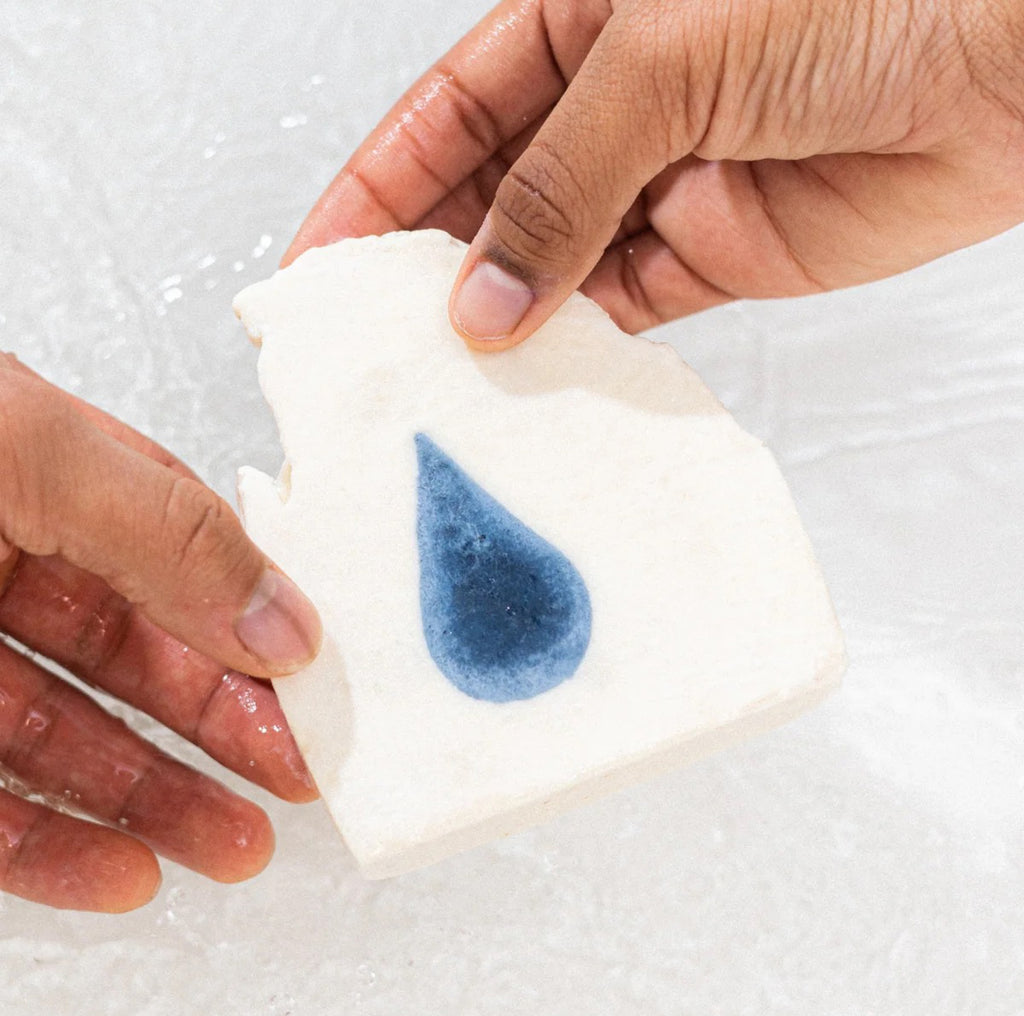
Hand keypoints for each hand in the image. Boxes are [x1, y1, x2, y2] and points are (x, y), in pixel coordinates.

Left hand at [0, 354, 321, 911]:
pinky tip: (120, 871)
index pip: (181, 553)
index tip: (313, 680)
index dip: (253, 616)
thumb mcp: (25, 450)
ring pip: (67, 740)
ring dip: (157, 799)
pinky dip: (53, 845)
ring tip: (235, 846)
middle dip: (224, 724)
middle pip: (136, 655)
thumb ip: (169, 533)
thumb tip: (287, 618)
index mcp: (45, 471)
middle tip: (296, 776)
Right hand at [284, 0, 1023, 346]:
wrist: (1008, 60)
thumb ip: (562, 183)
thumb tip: (486, 293)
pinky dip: (576, 345)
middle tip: (371, 334)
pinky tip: (534, 374)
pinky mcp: (712, 255)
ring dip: (499, 318)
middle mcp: (613, 106)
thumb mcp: (666, 59)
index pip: (445, 114)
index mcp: (578, 20)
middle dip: (426, 266)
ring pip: (549, 266)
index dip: (372, 187)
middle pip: (487, 198)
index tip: (318, 258)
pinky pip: (620, 312)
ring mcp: (659, 186)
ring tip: (442, 371)